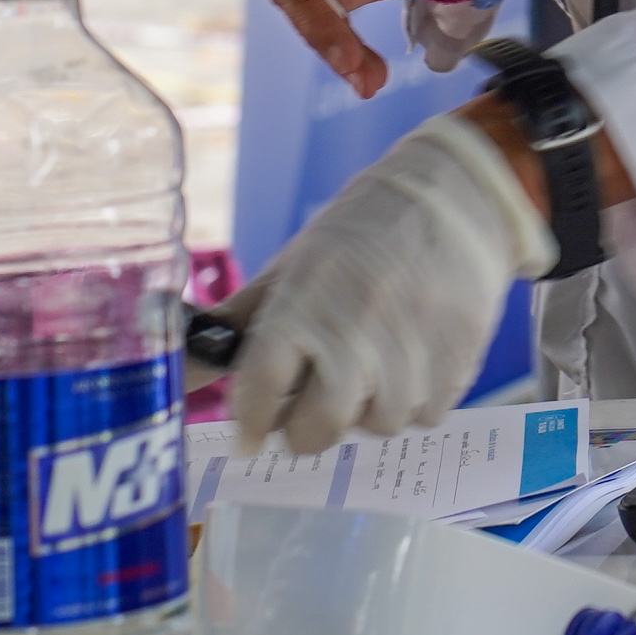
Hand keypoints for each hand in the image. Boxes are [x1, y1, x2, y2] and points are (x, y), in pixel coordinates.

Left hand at [222, 113, 550, 452]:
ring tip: (372, 362)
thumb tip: (178, 374)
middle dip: (305, 427)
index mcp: (304, 302)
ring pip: (374, 426)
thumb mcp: (291, 267)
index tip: (248, 435)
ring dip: (366, 408)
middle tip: (311, 400)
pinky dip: (411, 400)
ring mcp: (412, 352)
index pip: (260, 389)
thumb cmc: (360, 234)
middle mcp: (357, 331)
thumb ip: (235, 325)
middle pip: (316, 430)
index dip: (250, 421)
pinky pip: (422, 417)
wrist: (456, 200)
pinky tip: (411, 357)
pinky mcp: (457, 365)